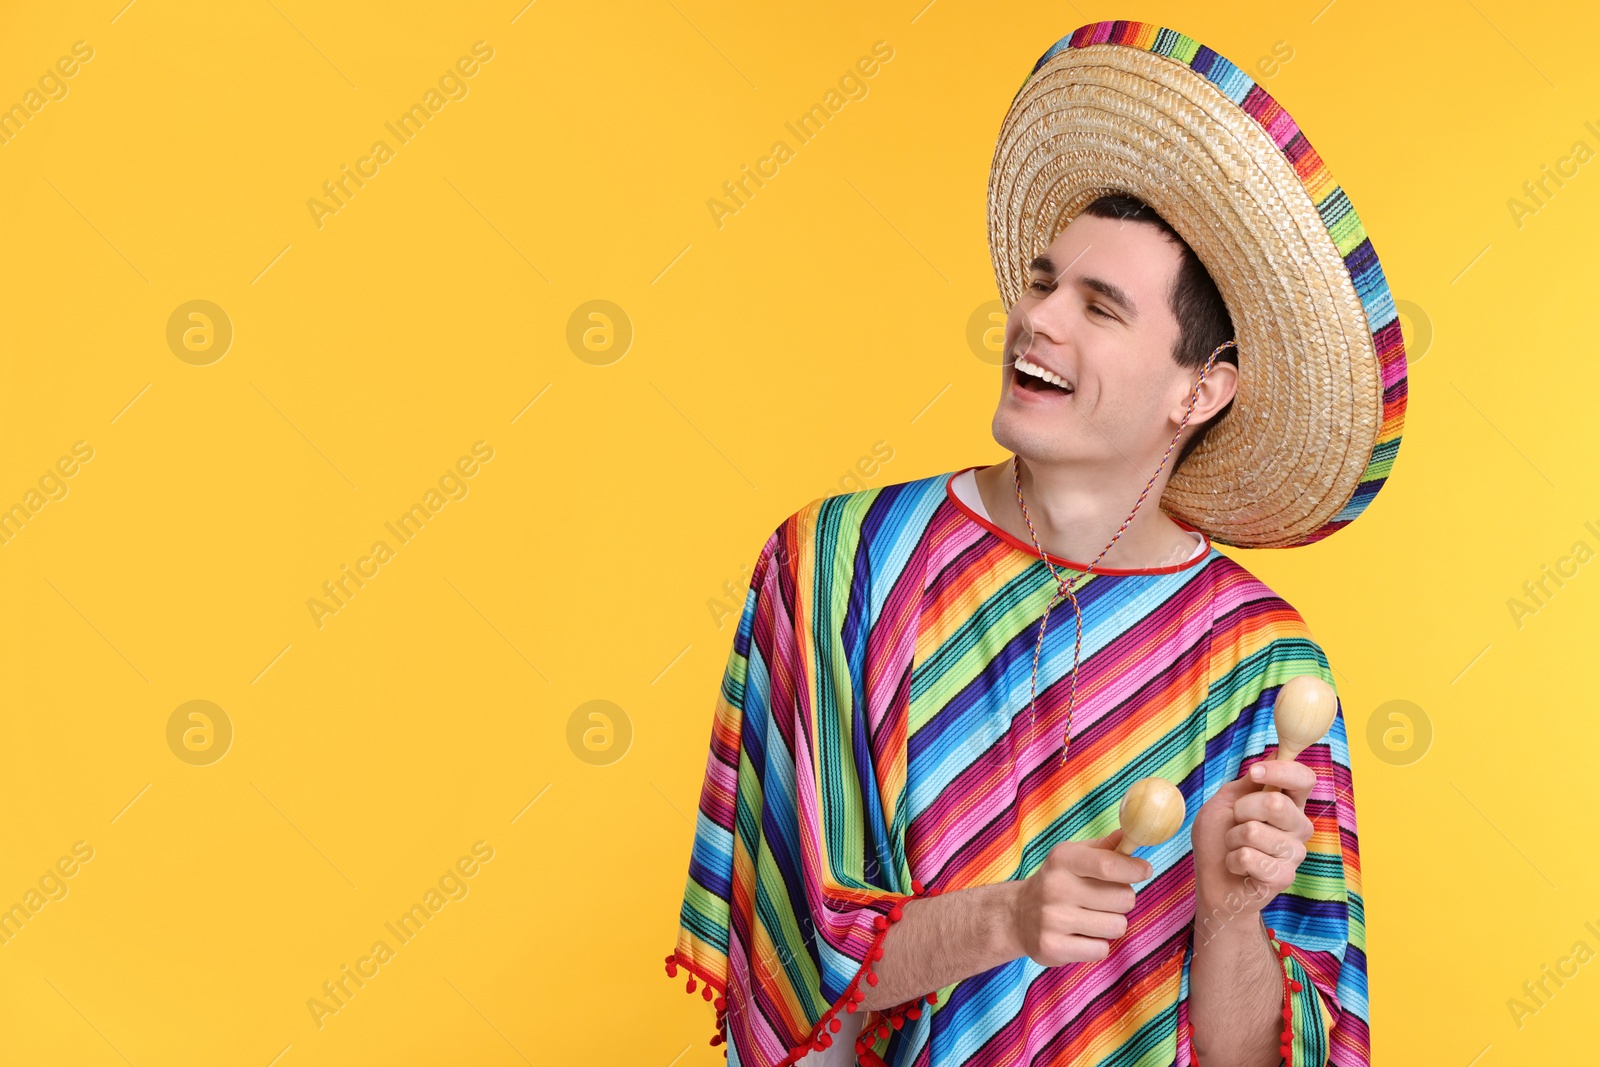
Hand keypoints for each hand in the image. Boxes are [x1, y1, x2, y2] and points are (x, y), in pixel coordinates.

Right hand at [1010, 829, 1152, 966]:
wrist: (1017, 914)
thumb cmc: (1057, 881)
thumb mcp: (1074, 856)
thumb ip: (1104, 847)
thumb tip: (1131, 835)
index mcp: (1062, 860)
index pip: (1107, 865)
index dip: (1133, 869)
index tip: (1144, 871)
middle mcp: (1055, 888)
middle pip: (1123, 898)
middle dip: (1122, 900)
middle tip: (1106, 899)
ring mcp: (1052, 919)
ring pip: (1117, 926)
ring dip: (1112, 923)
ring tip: (1093, 918)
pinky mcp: (1052, 947)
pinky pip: (1101, 950)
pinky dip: (1098, 945)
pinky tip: (1082, 935)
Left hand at [1190, 759, 1315, 915]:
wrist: (1214, 883)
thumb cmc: (1218, 840)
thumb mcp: (1225, 802)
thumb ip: (1248, 784)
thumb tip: (1272, 757)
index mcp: (1289, 804)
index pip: (1304, 779)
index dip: (1282, 771)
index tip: (1255, 771)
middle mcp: (1298, 827)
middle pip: (1277, 803)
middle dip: (1242, 810)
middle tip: (1234, 822)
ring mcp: (1294, 853)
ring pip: (1255, 831)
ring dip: (1232, 838)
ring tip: (1235, 848)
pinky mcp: (1284, 877)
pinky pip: (1250, 858)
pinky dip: (1233, 860)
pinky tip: (1238, 867)